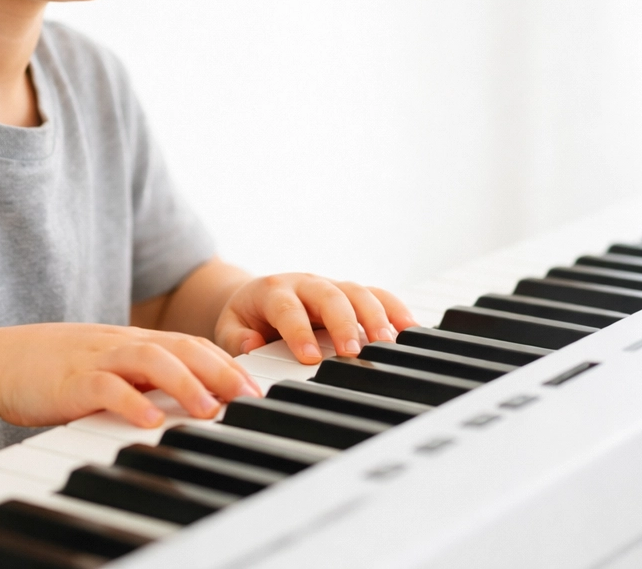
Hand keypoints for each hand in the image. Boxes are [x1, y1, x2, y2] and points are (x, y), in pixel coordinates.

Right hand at [0, 322, 261, 429]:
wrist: (4, 360)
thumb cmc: (64, 369)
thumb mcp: (113, 368)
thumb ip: (149, 379)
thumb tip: (196, 402)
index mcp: (137, 342)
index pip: (192, 345)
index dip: (227, 363)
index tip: (256, 388)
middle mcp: (124, 344)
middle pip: (181, 347)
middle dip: (220, 370)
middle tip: (249, 397)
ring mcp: (99, 358)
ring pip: (150, 360)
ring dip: (184, 383)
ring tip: (209, 408)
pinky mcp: (72, 381)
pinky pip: (106, 387)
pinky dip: (131, 403)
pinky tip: (151, 422)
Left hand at [214, 274, 418, 363]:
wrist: (256, 296)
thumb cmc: (246, 318)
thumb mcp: (230, 327)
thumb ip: (235, 339)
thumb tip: (251, 346)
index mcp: (273, 291)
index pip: (287, 307)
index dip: (299, 330)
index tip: (310, 358)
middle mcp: (305, 283)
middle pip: (329, 295)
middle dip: (343, 323)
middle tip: (353, 353)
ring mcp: (331, 286)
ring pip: (357, 292)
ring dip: (375, 316)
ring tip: (389, 344)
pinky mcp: (350, 294)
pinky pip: (377, 295)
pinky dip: (395, 309)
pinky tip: (411, 329)